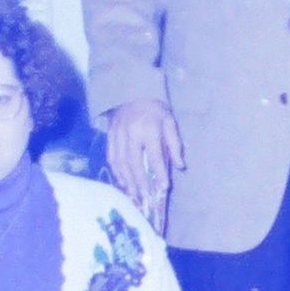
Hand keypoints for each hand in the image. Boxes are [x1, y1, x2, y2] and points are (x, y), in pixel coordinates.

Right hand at [105, 99, 183, 230]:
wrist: (130, 92)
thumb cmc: (154, 109)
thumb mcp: (169, 122)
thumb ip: (174, 144)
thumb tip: (180, 166)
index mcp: (149, 129)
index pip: (154, 156)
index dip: (159, 172)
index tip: (164, 187)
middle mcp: (131, 134)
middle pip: (134, 163)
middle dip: (140, 183)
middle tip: (146, 199)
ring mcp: (118, 136)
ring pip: (121, 163)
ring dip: (128, 182)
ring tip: (134, 196)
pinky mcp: (110, 137)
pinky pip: (112, 158)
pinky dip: (117, 173)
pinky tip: (123, 183)